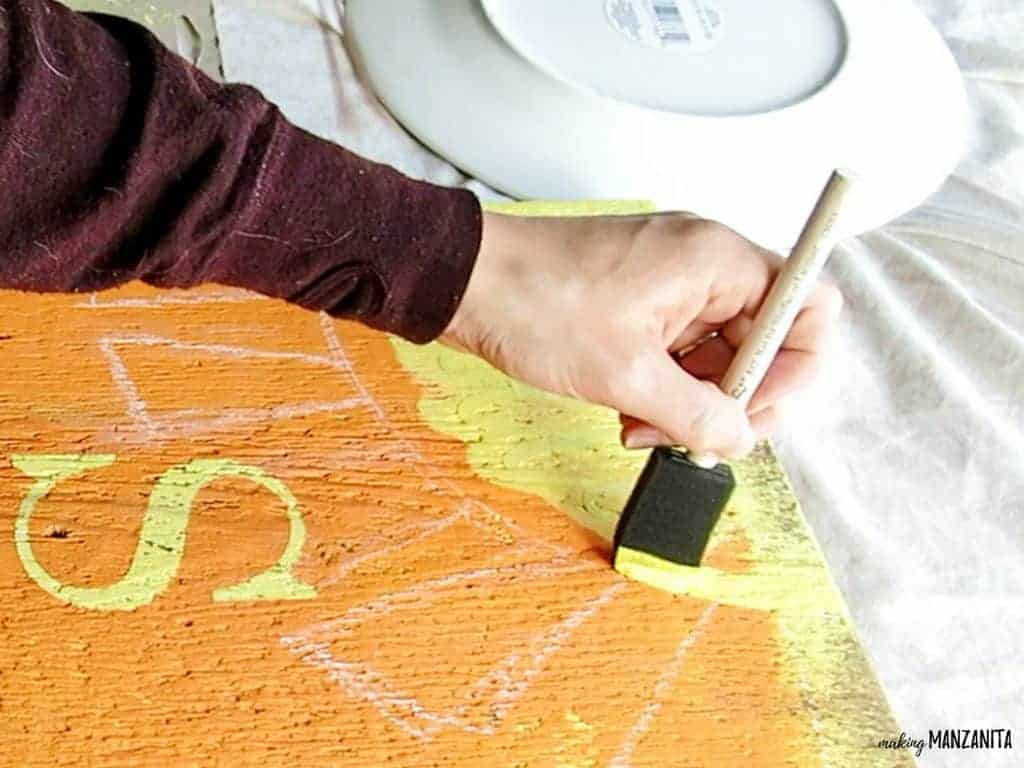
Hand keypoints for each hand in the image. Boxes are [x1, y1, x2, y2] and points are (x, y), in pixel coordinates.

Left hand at [440, 211, 842, 458]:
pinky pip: (680, 350)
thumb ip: (697, 414)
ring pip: (718, 353)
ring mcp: (672, 280)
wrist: (465, 282)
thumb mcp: (626, 374)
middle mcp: (705, 263)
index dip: (795, 371)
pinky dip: (665, 387)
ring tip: (643, 428)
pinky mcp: (642, 300)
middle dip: (732, 399)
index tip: (752, 414)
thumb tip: (739, 438)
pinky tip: (630, 413)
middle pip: (765, 339)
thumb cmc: (536, 304)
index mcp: (718, 260)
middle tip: (695, 438)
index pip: (809, 309)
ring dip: (691, 401)